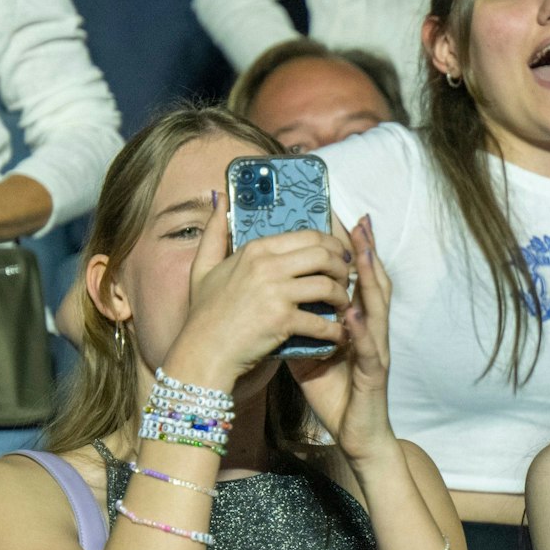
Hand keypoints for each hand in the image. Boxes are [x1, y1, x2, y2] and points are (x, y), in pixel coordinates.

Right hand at [162, 193, 351, 390]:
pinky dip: (335, 330)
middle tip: (347, 280)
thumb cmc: (204, 313)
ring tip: (344, 305)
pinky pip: (321, 321)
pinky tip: (339, 335)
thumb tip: (219, 197)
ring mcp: (274, 292)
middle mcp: (266, 265)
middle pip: (323, 255)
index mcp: (255, 250)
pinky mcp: (281, 320)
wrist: (202, 351)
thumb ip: (215, 232)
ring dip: (343, 297)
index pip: (308, 236)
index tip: (340, 257)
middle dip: (343, 267)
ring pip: (327, 285)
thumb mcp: (202, 267)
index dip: (333, 245)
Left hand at [291, 216, 397, 462]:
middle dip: (366, 252)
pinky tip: (354, 311)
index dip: (350, 250)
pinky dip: (362, 328)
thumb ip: (296, 326)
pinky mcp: (374, 374)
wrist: (355, 433)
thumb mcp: (309, 353)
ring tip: (363, 252)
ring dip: (371, 279)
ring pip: (378, 307)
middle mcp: (370, 330)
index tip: (340, 219)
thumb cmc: (334, 392)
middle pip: (373, 283)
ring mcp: (376, 349)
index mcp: (355, 323)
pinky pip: (369, 347)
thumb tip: (270, 303)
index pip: (355, 278)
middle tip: (359, 221)